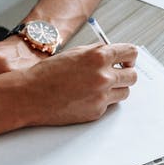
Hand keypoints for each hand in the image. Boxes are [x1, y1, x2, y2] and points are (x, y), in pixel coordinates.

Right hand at [4, 42, 138, 125]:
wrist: (31, 95)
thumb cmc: (48, 73)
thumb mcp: (75, 53)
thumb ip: (98, 53)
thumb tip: (114, 55)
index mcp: (98, 56)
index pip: (131, 53)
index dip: (130, 57)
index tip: (127, 60)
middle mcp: (103, 76)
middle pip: (132, 75)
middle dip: (126, 73)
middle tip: (117, 74)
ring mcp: (101, 96)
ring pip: (125, 92)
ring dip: (117, 88)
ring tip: (100, 86)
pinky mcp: (96, 112)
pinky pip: (109, 105)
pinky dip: (101, 100)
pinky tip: (86, 96)